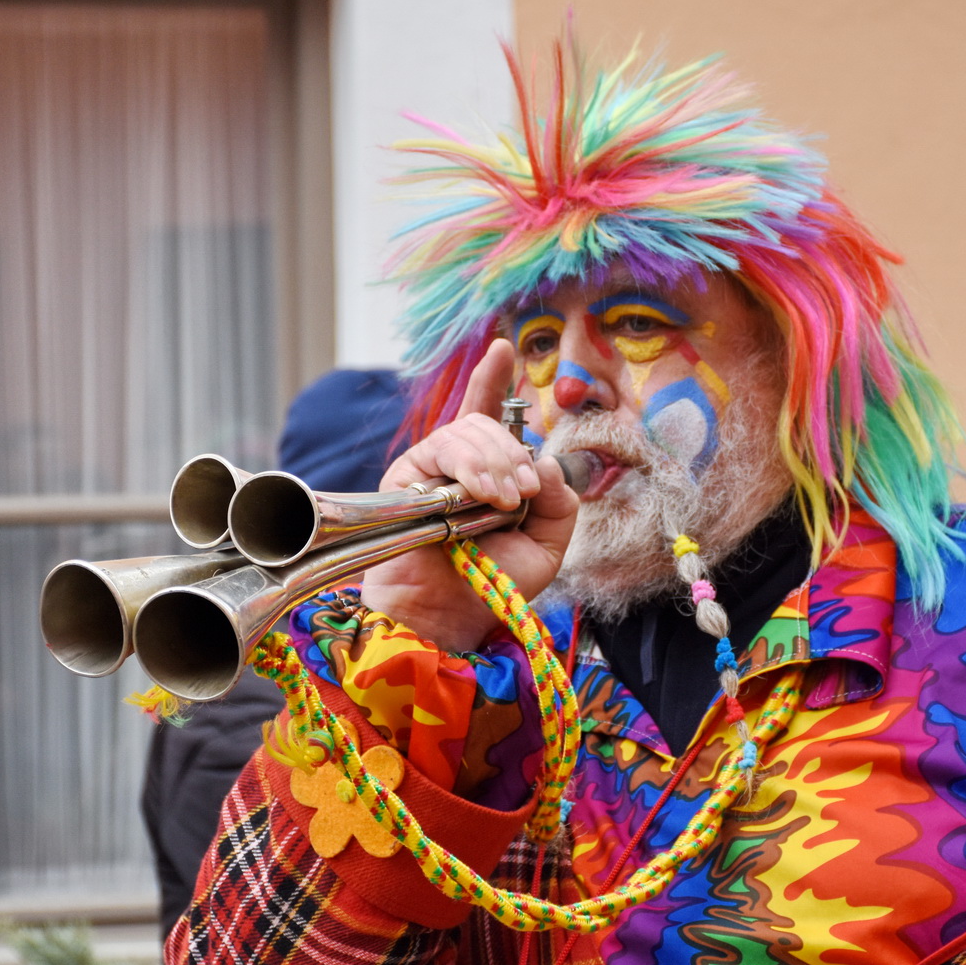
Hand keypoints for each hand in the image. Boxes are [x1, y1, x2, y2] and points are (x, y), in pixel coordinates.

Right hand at [361, 339, 579, 650]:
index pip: (488, 414)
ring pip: (466, 431)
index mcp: (488, 472)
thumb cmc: (493, 584)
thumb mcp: (547, 542)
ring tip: (505, 501)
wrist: (453, 616)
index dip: (493, 380)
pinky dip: (471, 469)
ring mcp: (430, 468)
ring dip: (495, 462)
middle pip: (486, 423)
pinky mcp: (407, 476)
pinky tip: (484, 497)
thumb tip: (543, 461)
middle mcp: (456, 465)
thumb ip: (558, 500)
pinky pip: (443, 449)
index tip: (501, 348)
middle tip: (524, 492)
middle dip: (513, 451)